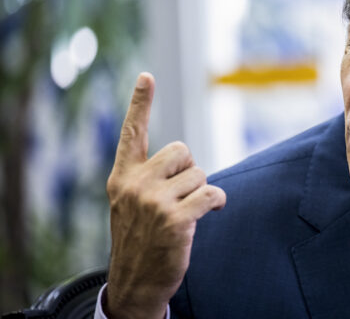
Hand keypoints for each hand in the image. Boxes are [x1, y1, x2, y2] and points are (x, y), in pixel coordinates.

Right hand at [103, 73, 225, 318]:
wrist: (135, 283)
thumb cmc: (140, 239)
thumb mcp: (131, 204)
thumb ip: (148, 177)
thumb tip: (184, 157)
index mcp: (122, 177)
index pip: (132, 133)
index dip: (141, 103)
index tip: (147, 76)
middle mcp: (135, 185)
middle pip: (182, 151)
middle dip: (189, 171)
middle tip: (180, 195)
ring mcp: (154, 202)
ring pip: (200, 174)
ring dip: (201, 191)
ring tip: (186, 212)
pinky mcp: (175, 219)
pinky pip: (211, 193)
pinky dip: (217, 200)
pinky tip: (209, 211)